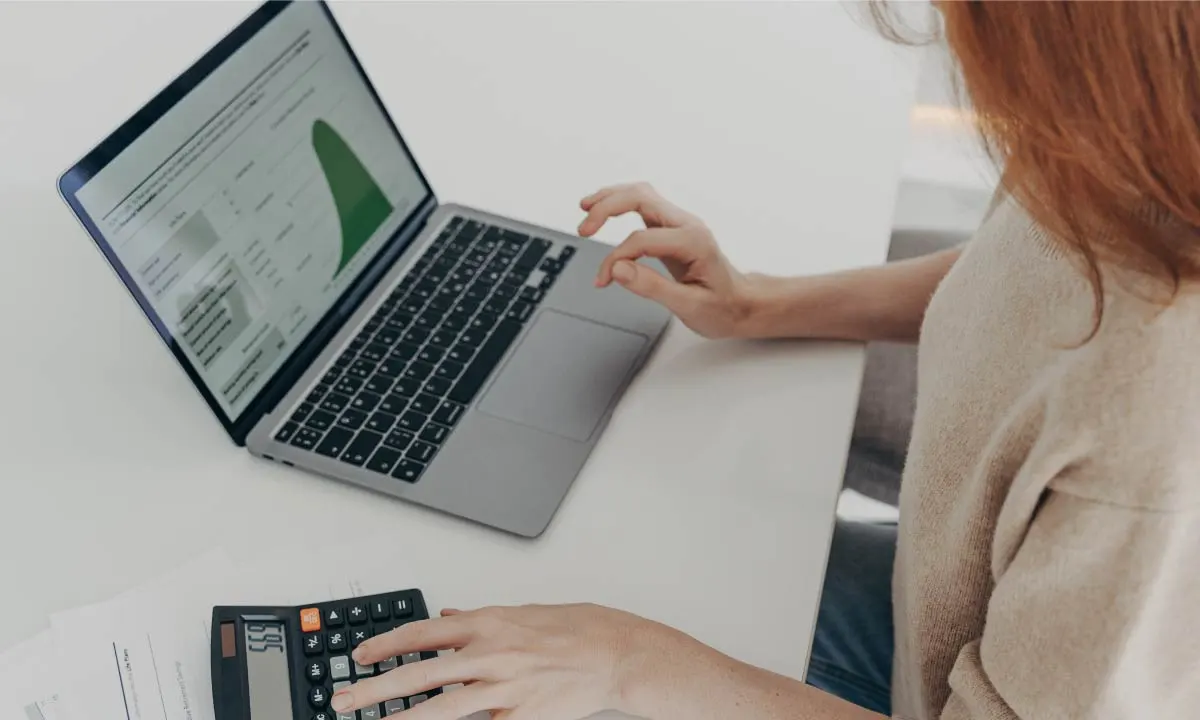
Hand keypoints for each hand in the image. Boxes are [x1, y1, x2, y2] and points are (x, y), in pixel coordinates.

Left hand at [330, 603, 702, 719]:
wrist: (617, 653)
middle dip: (376, 687)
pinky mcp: (520, 715)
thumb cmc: (578, 629)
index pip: (422, 632)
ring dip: (402, 718)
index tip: (360, 656)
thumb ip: (479, 619)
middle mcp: (490, 652)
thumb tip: (446, 619)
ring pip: (441, 707)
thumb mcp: (523, 611)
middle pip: (420, 671)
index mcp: (488, 622)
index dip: (386, 645)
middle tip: (345, 697)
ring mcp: (504, 687)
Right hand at [580, 183, 756, 338]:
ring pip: (641, 194)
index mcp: (693, 241)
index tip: (604, 279)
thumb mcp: (688, 306)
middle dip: (607, 208)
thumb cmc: (722, 307)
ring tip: (586, 207)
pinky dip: (620, 203)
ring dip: (611, 198)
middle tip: (584, 229)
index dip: (616, 259)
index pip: (641, 239)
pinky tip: (603, 209)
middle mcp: (687, 224)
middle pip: (641, 197)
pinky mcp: (672, 228)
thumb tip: (619, 270)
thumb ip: (652, 286)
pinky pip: (644, 204)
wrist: (741, 304)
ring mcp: (680, 223)